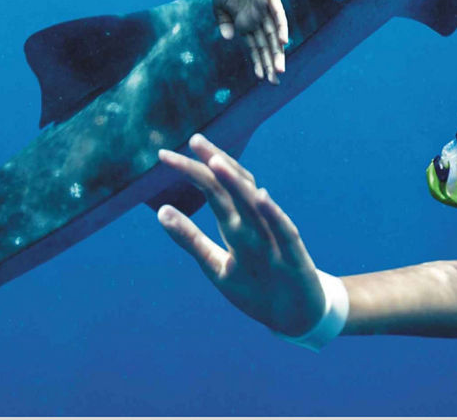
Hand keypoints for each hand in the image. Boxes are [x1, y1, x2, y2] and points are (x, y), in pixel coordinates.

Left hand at [156, 134, 325, 336]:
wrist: (295, 315)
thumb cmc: (255, 287)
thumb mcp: (215, 265)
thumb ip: (190, 239)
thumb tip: (161, 211)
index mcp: (236, 224)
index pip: (212, 189)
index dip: (192, 170)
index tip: (165, 155)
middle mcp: (254, 224)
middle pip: (231, 189)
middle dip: (212, 164)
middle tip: (194, 140)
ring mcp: (274, 237)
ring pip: (254, 205)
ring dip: (236, 183)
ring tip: (217, 162)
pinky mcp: (293, 256)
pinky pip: (282, 231)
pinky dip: (272, 214)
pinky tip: (261, 197)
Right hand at [213, 0, 287, 83]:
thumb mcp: (219, 6)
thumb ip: (223, 22)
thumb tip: (227, 38)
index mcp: (245, 24)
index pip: (255, 48)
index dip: (259, 62)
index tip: (262, 78)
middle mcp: (258, 20)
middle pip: (267, 46)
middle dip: (271, 63)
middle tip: (275, 81)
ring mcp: (265, 10)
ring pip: (274, 35)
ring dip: (277, 51)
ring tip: (280, 68)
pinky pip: (278, 14)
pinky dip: (280, 27)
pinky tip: (283, 41)